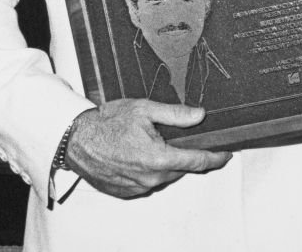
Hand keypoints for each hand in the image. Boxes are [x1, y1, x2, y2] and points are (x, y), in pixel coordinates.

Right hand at [65, 99, 231, 198]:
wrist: (75, 140)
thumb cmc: (107, 123)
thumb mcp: (145, 109)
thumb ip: (176, 114)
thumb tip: (200, 115)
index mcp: (158, 158)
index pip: (197, 161)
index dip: (215, 157)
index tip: (226, 154)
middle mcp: (150, 178)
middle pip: (182, 168)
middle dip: (185, 153)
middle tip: (177, 136)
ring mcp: (138, 187)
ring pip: (165, 175)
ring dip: (166, 161)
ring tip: (151, 141)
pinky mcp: (126, 192)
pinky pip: (148, 181)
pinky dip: (149, 169)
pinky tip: (139, 153)